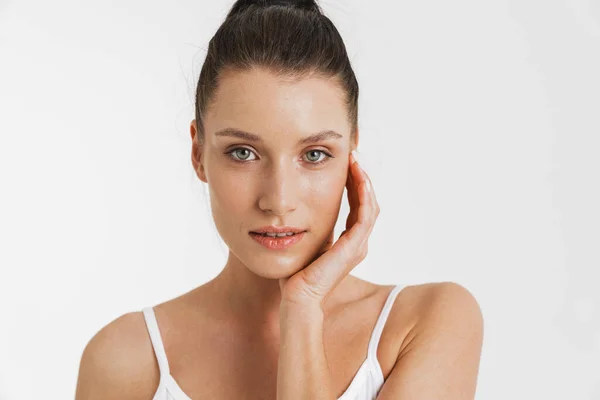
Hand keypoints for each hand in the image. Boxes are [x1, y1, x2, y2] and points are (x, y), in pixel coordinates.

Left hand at [278, 152, 379, 307]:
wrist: (298, 297)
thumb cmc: (296, 274)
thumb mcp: (305, 241)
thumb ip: (309, 225)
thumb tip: (296, 206)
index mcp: (349, 241)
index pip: (358, 205)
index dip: (354, 182)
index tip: (345, 161)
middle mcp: (358, 242)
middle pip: (368, 201)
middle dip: (361, 176)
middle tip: (353, 153)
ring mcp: (359, 245)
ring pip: (370, 204)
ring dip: (364, 180)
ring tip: (355, 159)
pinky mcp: (355, 247)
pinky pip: (366, 213)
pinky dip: (364, 193)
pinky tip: (357, 176)